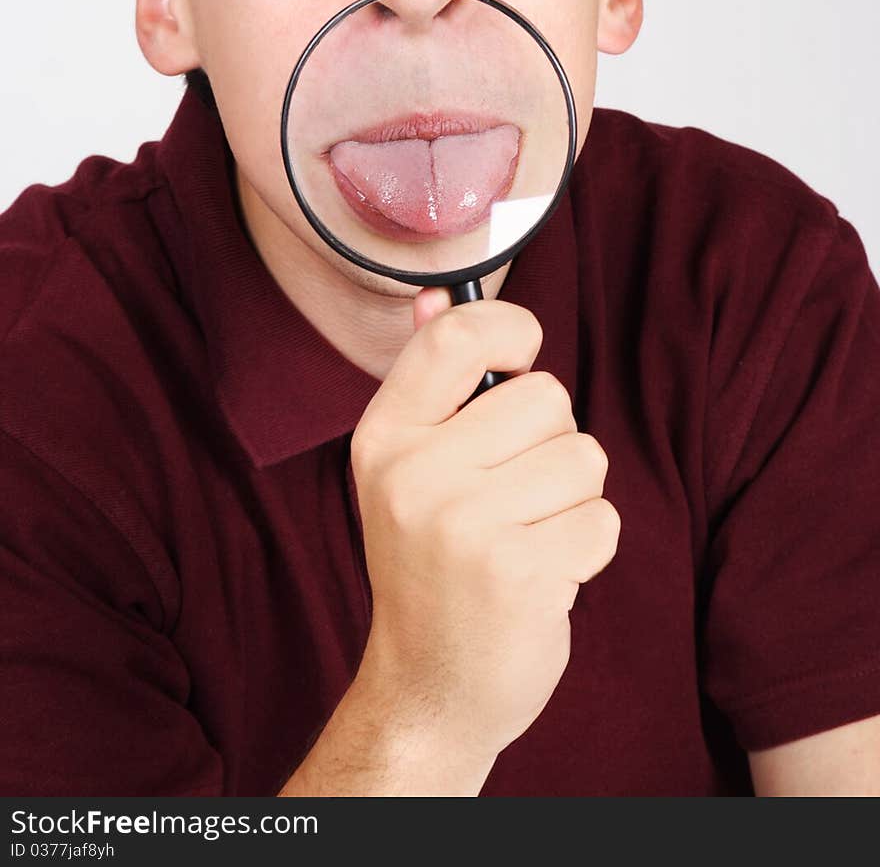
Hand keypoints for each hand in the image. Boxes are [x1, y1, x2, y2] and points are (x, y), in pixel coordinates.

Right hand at [350, 287, 619, 760]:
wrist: (428, 692)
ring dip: (574, 500)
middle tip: (513, 495)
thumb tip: (436, 296)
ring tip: (528, 537)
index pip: (456, 336)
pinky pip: (602, 519)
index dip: (511, 328)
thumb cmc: (431, 567)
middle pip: (546, 396)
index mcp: (384, 439)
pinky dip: (589, 547)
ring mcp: (464, 526)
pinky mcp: (519, 572)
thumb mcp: (408, 470)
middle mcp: (415, 476)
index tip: (522, 357)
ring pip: (583, 457)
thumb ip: (429, 381)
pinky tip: (543, 574)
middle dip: (552, 442)